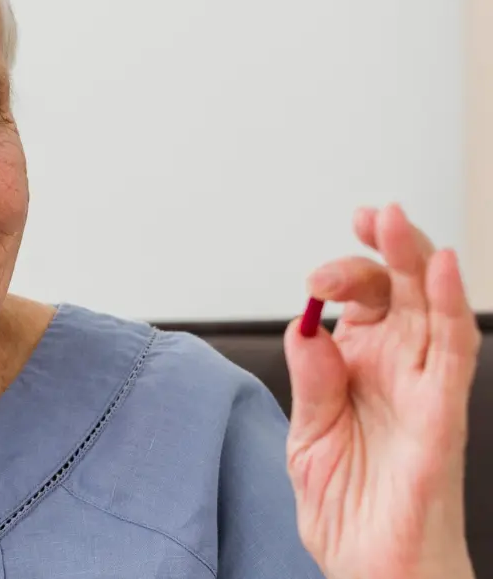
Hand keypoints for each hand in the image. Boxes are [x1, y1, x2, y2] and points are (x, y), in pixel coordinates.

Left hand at [283, 203, 480, 578]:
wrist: (374, 568)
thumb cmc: (349, 507)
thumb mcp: (308, 438)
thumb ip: (310, 382)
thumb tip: (306, 326)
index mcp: (358, 367)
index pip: (359, 299)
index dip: (345, 270)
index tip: (317, 270)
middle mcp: (395, 368)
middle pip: (398, 289)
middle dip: (383, 246)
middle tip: (367, 217)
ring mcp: (423, 387)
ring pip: (429, 306)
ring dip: (416, 258)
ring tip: (395, 221)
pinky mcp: (443, 412)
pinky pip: (455, 351)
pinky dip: (450, 306)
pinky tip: (442, 269)